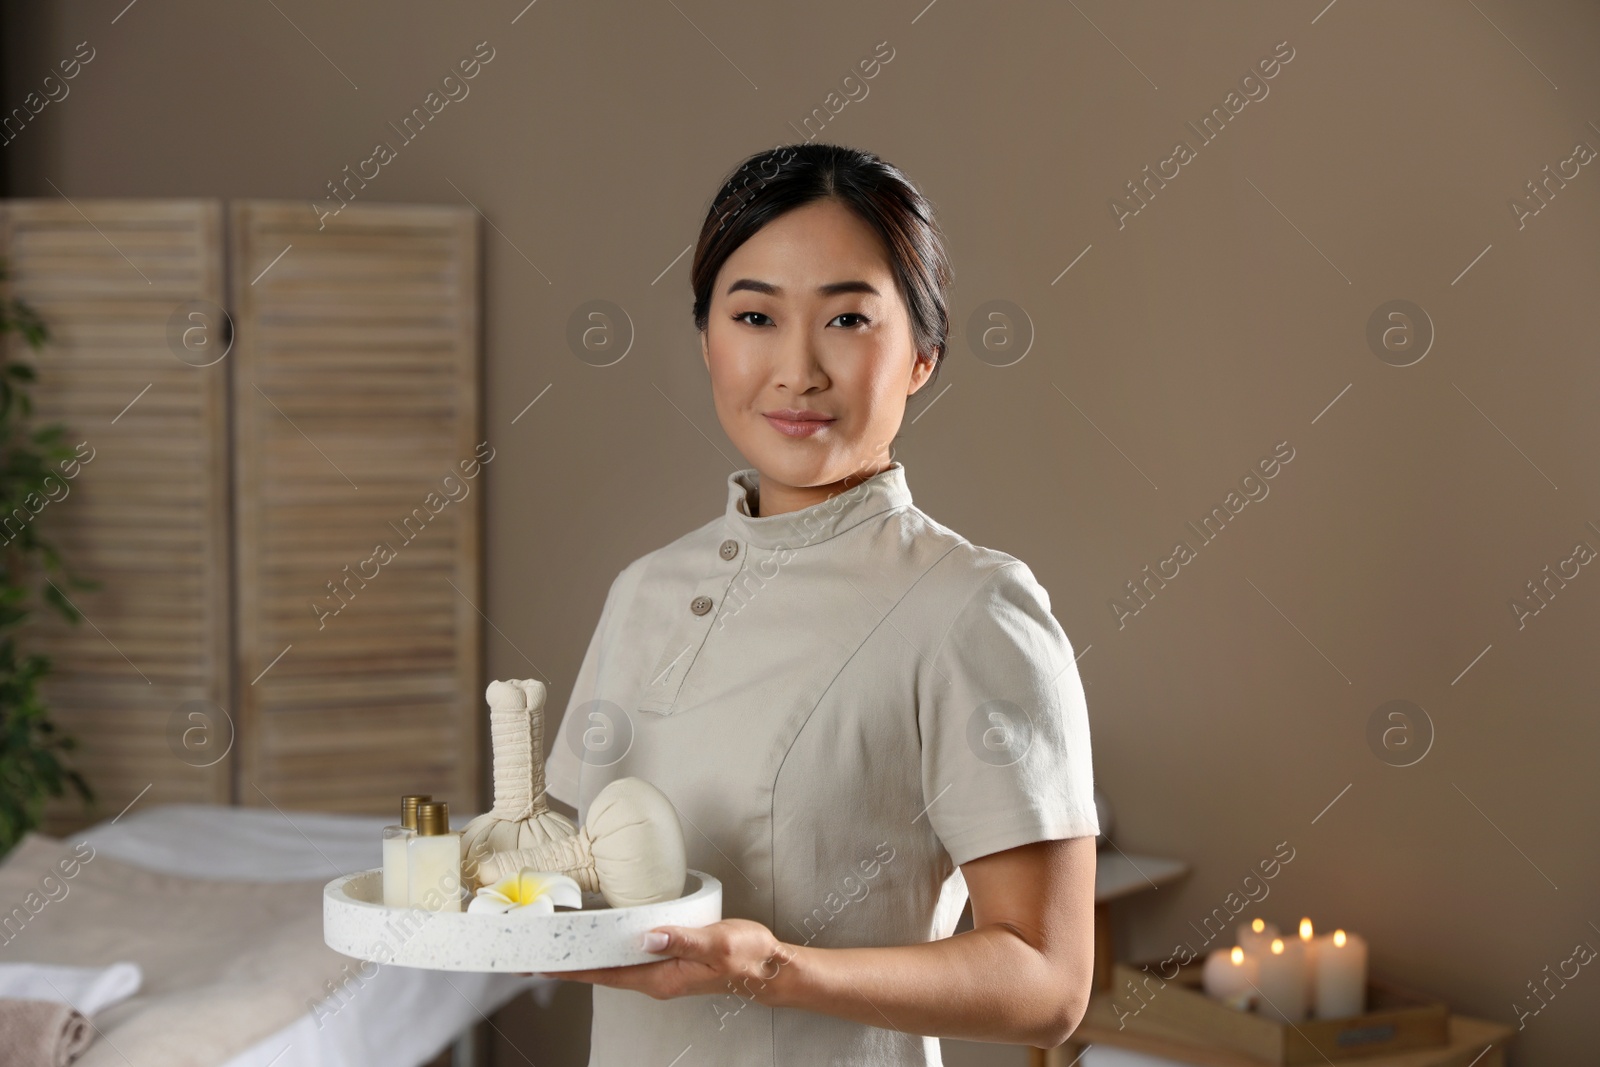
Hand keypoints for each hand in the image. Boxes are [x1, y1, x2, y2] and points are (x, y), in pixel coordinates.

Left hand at [534, 919, 797, 1001]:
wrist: (770, 968)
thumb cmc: (748, 957)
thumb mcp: (717, 943)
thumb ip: (682, 939)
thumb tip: (647, 937)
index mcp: (661, 978)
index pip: (604, 974)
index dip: (571, 968)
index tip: (541, 963)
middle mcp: (655, 978)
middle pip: (600, 972)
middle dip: (567, 964)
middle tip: (533, 954)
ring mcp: (661, 971)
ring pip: (612, 965)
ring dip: (584, 956)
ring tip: (556, 945)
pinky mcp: (669, 961)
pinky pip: (627, 957)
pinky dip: (606, 948)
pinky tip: (599, 939)